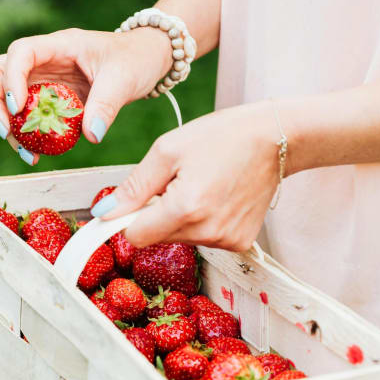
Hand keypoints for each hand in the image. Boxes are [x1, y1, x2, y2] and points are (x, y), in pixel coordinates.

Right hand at [0, 27, 171, 162]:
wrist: (146, 61)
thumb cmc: (135, 59)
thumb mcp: (124, 79)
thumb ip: (106, 105)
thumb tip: (91, 135)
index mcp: (59, 45)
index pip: (20, 53)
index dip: (11, 79)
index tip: (19, 108)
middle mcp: (44, 60)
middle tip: (5, 131)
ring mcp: (43, 79)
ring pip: (4, 96)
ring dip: (6, 124)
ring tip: (24, 152)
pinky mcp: (49, 99)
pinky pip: (27, 116)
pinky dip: (25, 134)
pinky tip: (37, 154)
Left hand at [93, 101, 282, 250]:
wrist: (275, 138)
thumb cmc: (222, 136)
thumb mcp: (168, 150)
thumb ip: (134, 187)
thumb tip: (103, 214)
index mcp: (186, 207)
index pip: (135, 236)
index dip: (129, 218)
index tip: (135, 201)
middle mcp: (207, 231)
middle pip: (157, 238)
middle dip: (156, 214)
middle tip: (177, 182)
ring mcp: (227, 240)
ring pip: (180, 239)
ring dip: (180, 217)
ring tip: (201, 185)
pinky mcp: (240, 243)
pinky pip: (204, 239)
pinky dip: (203, 222)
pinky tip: (218, 197)